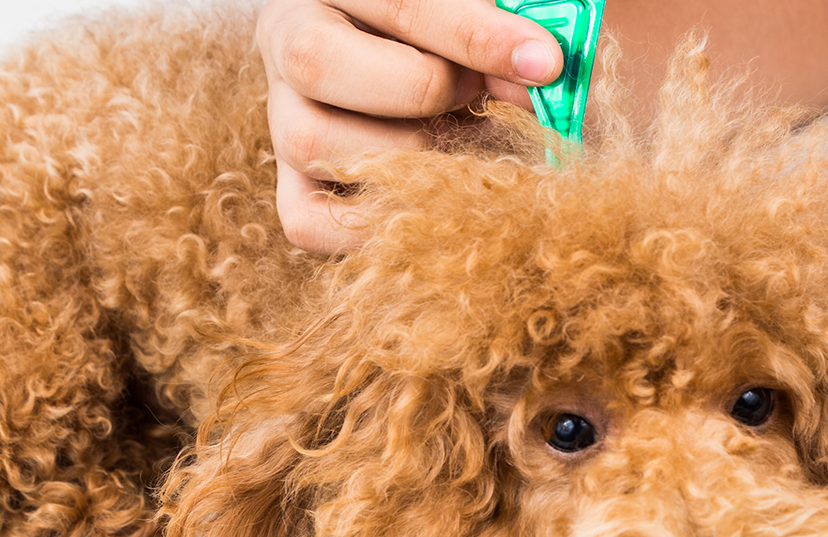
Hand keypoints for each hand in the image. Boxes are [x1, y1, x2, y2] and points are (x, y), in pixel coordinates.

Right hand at [257, 0, 561, 252]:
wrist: (410, 61)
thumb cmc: (455, 29)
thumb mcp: (471, 9)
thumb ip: (497, 26)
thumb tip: (538, 72)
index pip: (399, 2)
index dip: (475, 35)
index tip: (544, 63)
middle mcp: (291, 40)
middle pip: (318, 63)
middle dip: (422, 90)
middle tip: (480, 99)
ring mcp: (282, 115)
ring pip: (310, 142)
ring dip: (405, 156)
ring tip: (460, 145)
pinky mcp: (289, 183)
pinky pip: (305, 220)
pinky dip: (372, 224)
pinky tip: (429, 200)